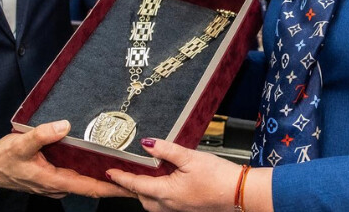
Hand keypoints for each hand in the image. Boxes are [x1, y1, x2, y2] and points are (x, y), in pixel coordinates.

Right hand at [0, 120, 131, 198]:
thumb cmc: (2, 159)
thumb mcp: (20, 144)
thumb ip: (42, 134)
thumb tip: (64, 126)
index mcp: (54, 180)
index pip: (90, 188)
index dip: (112, 188)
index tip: (131, 186)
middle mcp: (57, 185)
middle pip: (91, 187)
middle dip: (113, 183)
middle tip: (136, 175)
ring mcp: (54, 182)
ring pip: (84, 182)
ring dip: (102, 178)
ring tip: (123, 167)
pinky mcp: (51, 176)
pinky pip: (75, 176)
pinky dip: (89, 171)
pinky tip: (97, 161)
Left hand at [107, 138, 269, 211]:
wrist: (240, 193)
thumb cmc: (219, 177)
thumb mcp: (190, 157)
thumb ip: (167, 150)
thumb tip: (147, 143)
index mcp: (167, 193)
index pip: (136, 185)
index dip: (120, 177)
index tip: (109, 172)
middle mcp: (169, 205)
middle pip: (141, 197)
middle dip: (130, 186)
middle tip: (120, 173)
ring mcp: (178, 209)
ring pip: (152, 202)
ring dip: (143, 191)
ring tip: (139, 176)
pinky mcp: (185, 208)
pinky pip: (163, 203)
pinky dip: (156, 193)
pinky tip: (162, 182)